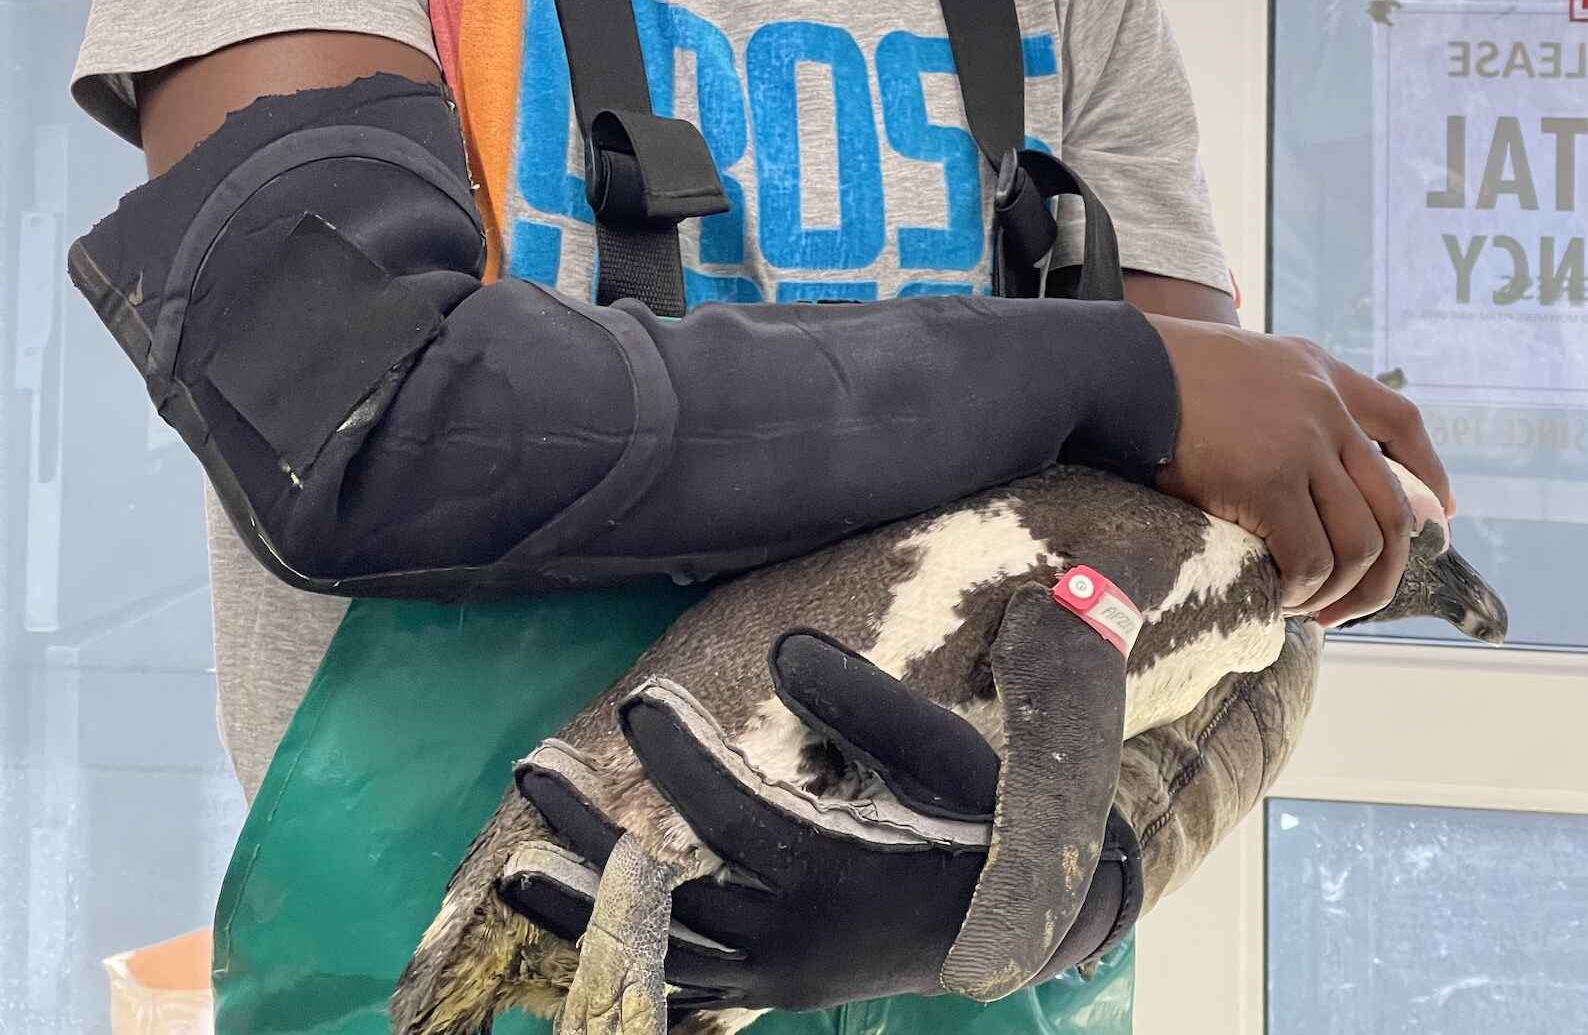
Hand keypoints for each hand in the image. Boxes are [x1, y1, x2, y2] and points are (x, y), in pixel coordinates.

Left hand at [500, 631, 1134, 1016]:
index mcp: (840, 874)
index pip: (737, 813)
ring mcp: (775, 976)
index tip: (641, 699)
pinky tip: (569, 927)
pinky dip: (618, 959)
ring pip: (657, 951)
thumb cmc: (980, 821)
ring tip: (514, 866)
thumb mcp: (937, 750)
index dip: (683, 756)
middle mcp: (795, 939)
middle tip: (536, 765)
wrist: (1022, 926)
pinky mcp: (768, 991)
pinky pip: (677, 985)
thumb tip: (782, 648)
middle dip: (592, 833)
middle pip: (670, 892)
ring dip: (581, 908)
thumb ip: (861, 701)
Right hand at [1145, 317, 1453, 627]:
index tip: (1439, 516)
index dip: (1429, 472)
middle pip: (1393, 506)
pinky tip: (1278, 598)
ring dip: (1340, 591)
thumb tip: (1298, 477)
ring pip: (1360, 543)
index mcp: (1318, 371)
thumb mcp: (1241, 365)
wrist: (1119, 368)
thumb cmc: (1159, 373)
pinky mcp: (1270, 480)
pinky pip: (1309, 559)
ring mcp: (1303, 443)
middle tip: (1352, 603)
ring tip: (1306, 607)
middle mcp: (1325, 406)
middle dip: (1384, 570)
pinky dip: (1300, 592)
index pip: (1399, 420)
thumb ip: (1280, 403)